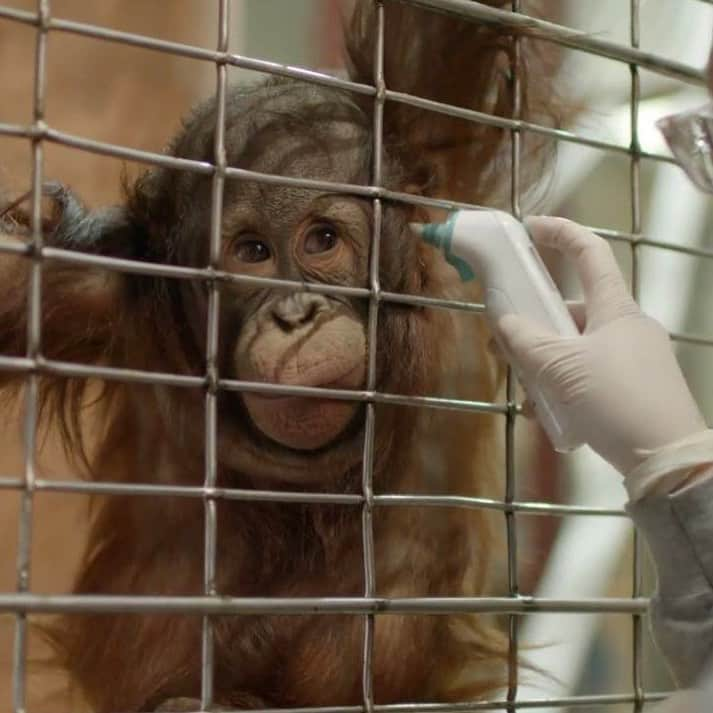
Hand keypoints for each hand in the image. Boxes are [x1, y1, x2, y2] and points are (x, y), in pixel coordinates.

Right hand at [494, 216, 706, 475]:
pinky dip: (564, 388)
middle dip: (535, 326)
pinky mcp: (634, 389)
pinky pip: (589, 376)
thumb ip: (526, 342)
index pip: (589, 252)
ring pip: (576, 349)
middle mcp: (627, 327)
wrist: (666, 459)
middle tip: (504, 344)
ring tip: (525, 394)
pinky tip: (547, 414)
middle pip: (573, 311)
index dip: (559, 233)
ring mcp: (633, 359)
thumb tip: (505, 323)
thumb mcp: (560, 369)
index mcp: (615, 308)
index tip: (529, 229)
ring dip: (545, 365)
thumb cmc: (615, 400)